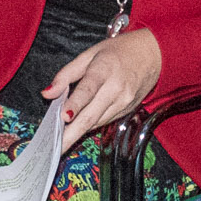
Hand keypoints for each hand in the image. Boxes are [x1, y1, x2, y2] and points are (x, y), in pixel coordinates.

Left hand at [46, 28, 161, 147]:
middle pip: (91, 115)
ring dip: (78, 132)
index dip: (75, 105)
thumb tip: (47, 93)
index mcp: (104, 69)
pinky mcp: (127, 111)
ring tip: (59, 142)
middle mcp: (116, 88)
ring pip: (96, 122)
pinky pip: (104, 121)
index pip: (88, 90)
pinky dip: (90, 125)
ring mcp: (124, 102)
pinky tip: (77, 129)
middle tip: (56, 147)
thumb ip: (66, 74)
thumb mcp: (89, 54)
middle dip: (71, 133)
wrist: (153, 55)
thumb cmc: (119, 52)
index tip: (63, 118)